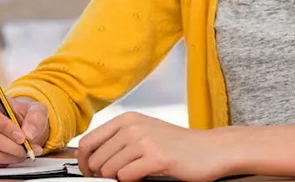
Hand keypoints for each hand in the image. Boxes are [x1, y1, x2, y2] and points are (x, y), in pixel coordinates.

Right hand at [0, 96, 49, 165]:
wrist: (26, 127)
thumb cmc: (28, 115)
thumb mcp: (37, 110)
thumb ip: (36, 117)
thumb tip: (29, 134)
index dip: (6, 128)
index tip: (22, 137)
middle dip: (11, 146)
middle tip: (27, 149)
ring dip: (12, 155)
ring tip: (28, 151)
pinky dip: (9, 159)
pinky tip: (19, 155)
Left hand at [77, 112, 235, 181]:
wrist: (211, 149)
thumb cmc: (178, 145)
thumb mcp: (145, 133)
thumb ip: (118, 141)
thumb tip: (90, 160)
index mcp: (127, 119)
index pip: (87, 142)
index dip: (83, 162)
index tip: (88, 172)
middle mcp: (132, 127)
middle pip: (96, 160)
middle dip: (103, 174)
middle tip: (119, 176)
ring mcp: (144, 141)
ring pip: (109, 171)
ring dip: (120, 178)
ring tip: (138, 173)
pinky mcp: (156, 158)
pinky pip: (126, 177)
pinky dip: (133, 181)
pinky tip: (147, 174)